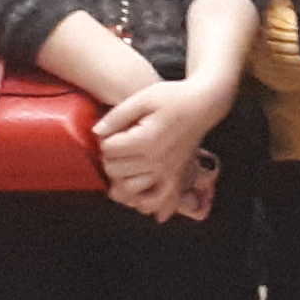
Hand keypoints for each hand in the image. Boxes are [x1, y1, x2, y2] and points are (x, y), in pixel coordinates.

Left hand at [96, 71, 231, 216]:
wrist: (204, 104)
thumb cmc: (174, 97)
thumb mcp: (143, 98)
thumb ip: (117, 115)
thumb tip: (96, 132)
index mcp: (147, 140)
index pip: (108, 150)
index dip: (105, 139)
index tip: (114, 130)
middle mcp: (157, 161)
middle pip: (115, 170)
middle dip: (110, 158)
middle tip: (118, 145)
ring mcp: (167, 172)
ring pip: (129, 190)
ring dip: (121, 180)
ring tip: (124, 166)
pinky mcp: (175, 178)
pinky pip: (156, 201)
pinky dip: (143, 202)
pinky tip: (138, 194)